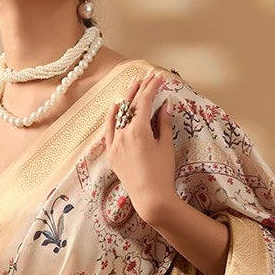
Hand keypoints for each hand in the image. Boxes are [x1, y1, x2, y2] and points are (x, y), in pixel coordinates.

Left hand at [101, 69, 175, 223]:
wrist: (150, 198)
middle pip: (131, 104)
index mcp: (139, 129)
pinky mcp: (111, 154)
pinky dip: (111, 117)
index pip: (145, 101)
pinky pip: (108, 131)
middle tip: (149, 76)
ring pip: (119, 115)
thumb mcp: (166, 145)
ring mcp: (115, 143)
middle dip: (141, 88)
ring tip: (134, 84)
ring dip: (127, 98)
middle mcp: (123, 133)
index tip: (160, 77)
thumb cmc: (162, 173)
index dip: (153, 87)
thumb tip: (164, 105)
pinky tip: (115, 106)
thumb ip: (163, 123)